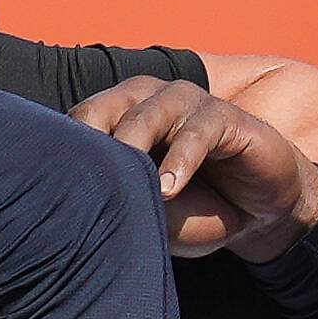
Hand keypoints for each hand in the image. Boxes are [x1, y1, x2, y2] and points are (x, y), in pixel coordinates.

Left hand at [71, 78, 317, 261]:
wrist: (260, 215)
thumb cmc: (199, 211)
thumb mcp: (155, 216)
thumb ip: (126, 202)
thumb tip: (84, 206)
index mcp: (124, 118)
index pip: (84, 119)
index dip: (70, 147)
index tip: (57, 184)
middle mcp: (153, 102)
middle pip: (109, 109)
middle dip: (95, 143)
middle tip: (86, 181)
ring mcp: (191, 105)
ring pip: (151, 111)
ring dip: (135, 146)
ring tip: (130, 185)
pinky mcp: (227, 118)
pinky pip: (198, 131)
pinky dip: (181, 159)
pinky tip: (170, 189)